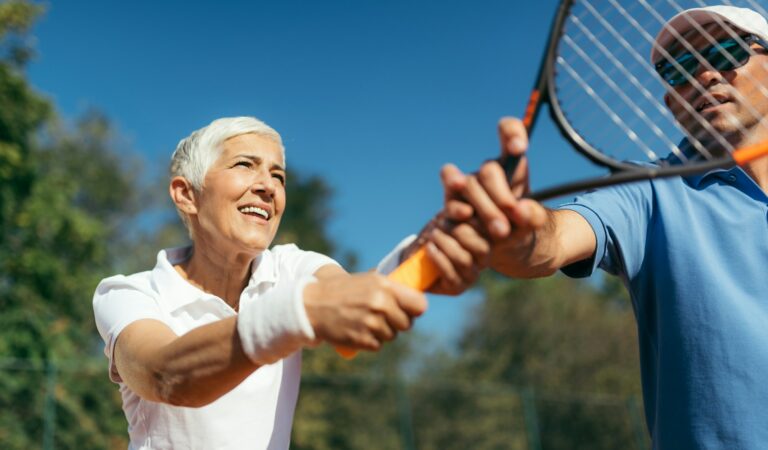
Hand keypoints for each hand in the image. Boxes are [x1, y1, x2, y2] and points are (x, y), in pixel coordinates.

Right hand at [303, 271, 427, 350]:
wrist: (312, 304)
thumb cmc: (342, 290)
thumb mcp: (367, 280)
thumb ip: (391, 288)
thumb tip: (417, 296)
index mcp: (385, 285)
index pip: (419, 304)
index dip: (415, 309)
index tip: (408, 310)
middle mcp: (380, 303)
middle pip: (407, 324)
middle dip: (397, 322)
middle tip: (383, 317)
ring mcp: (371, 323)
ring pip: (392, 336)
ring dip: (382, 332)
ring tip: (365, 321)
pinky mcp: (362, 339)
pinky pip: (377, 345)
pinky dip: (370, 341)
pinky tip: (358, 330)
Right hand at [440, 117, 552, 277]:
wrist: (504, 250)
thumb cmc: (521, 228)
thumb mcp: (535, 224)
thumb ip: (534, 217)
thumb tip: (522, 210)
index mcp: (512, 166)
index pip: (509, 132)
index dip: (511, 133)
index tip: (519, 148)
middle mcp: (487, 173)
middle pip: (488, 170)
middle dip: (501, 196)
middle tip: (514, 222)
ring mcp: (466, 188)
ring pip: (467, 184)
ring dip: (484, 208)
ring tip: (500, 231)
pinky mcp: (451, 205)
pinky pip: (451, 202)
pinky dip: (459, 211)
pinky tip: (469, 220)